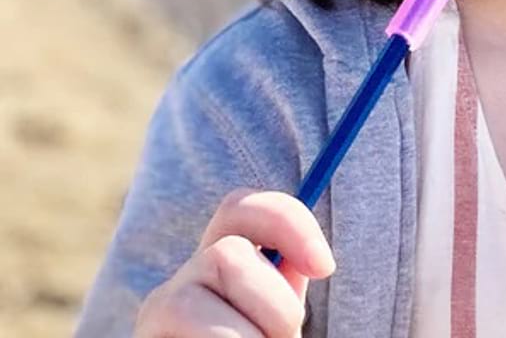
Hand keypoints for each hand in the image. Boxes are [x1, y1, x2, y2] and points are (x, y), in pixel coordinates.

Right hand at [135, 188, 335, 336]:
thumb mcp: (274, 321)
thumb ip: (285, 286)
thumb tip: (315, 260)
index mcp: (220, 258)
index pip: (241, 207)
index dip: (288, 222)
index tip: (326, 266)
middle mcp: (180, 282)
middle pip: (228, 255)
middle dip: (275, 306)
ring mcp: (155, 319)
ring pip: (217, 317)